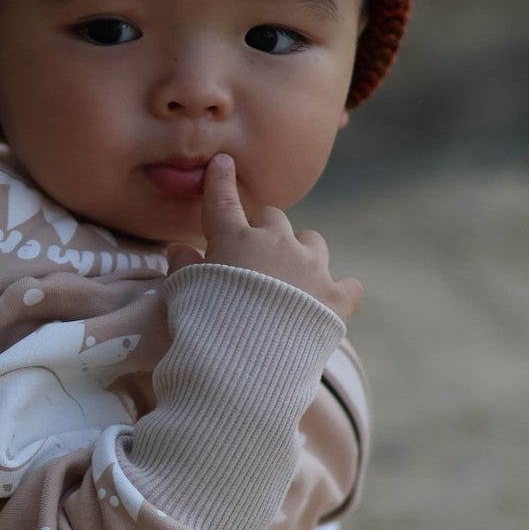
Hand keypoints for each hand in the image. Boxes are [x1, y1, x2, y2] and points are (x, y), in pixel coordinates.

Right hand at [165, 154, 361, 320]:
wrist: (244, 366)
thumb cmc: (205, 328)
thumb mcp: (183, 295)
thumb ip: (184, 268)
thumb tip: (180, 249)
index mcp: (235, 240)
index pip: (223, 201)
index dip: (222, 180)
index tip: (224, 163)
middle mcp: (277, 245)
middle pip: (274, 219)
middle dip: (265, 232)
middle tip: (254, 258)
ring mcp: (311, 269)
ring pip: (313, 242)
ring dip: (302, 253)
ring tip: (292, 278)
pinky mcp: (336, 299)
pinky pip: (348, 285)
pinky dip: (339, 291)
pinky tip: (329, 302)